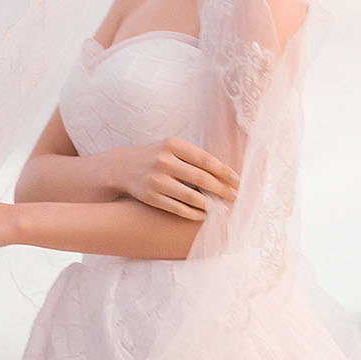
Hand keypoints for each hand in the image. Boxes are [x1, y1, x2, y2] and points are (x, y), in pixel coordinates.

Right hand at [108, 138, 237, 220]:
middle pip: (201, 178)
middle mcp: (163, 161)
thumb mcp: (171, 148)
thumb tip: (226, 173)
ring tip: (222, 208)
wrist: (122, 167)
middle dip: (222, 189)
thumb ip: (194, 156)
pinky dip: (193, 213)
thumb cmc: (156, 157)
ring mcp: (156, 180)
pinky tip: (203, 214)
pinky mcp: (151, 197)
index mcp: (172, 145)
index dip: (224, 171)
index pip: (205, 159)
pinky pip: (177, 208)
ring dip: (210, 204)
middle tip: (236, 197)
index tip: (238, 181)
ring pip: (191, 196)